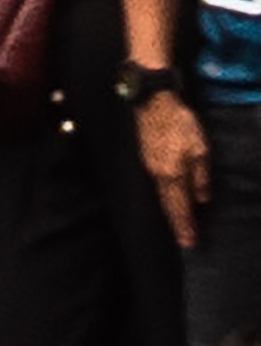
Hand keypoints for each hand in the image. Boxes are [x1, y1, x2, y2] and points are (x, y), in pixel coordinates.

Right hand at [147, 85, 216, 235]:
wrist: (154, 102)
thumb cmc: (180, 124)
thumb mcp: (200, 150)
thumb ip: (201, 177)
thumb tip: (201, 198)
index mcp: (173, 174)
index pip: (180, 207)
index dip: (186, 226)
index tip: (191, 243)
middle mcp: (157, 175)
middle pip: (167, 206)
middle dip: (177, 225)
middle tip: (184, 242)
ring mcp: (148, 167)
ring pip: (160, 197)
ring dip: (169, 213)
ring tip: (176, 226)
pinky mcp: (144, 158)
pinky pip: (155, 185)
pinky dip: (162, 198)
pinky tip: (166, 200)